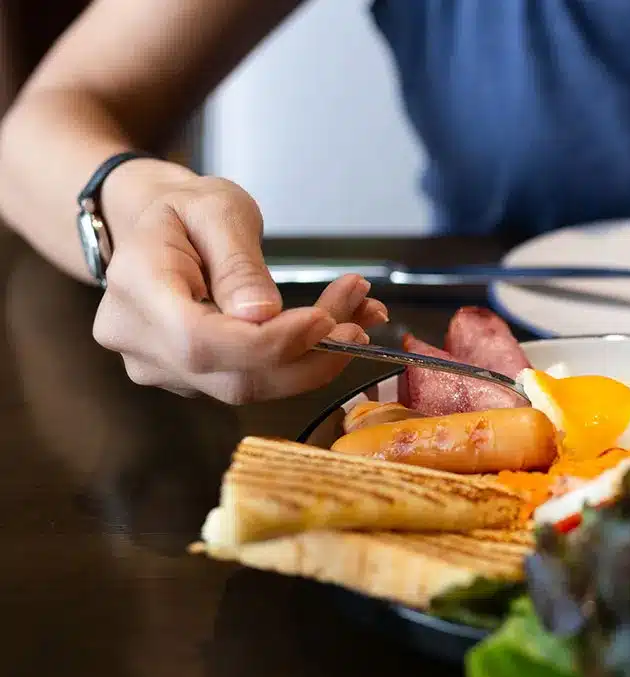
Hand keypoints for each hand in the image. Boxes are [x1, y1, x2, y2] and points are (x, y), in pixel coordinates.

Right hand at [93, 176, 387, 402]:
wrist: (157, 227)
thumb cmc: (186, 209)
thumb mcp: (216, 210)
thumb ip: (238, 264)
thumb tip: (262, 316)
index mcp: (137, 287)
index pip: (200, 340)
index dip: (268, 344)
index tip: (324, 322)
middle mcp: (139, 340)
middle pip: (233, 377)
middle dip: (310, 353)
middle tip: (363, 315)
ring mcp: (163, 367)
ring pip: (251, 385)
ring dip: (316, 357)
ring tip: (362, 312)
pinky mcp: (193, 379)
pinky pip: (253, 380)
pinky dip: (302, 360)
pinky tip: (338, 327)